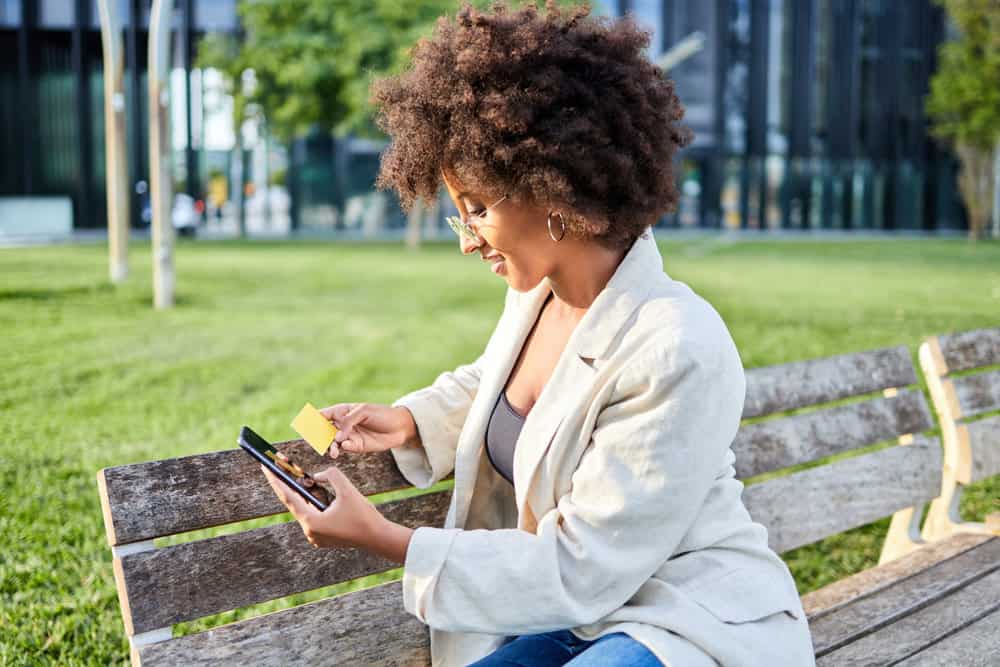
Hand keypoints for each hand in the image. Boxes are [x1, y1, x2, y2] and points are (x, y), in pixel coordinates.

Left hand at [261, 464, 384, 549]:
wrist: (378, 538)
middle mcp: (310, 531)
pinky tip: (314, 493)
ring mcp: (316, 536)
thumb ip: (330, 476)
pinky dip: (313, 503)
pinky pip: (313, 516)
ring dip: (304, 495)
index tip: (265, 467)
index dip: (275, 480)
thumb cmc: (364, 515)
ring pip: (305, 509)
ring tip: (299, 478)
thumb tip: (316, 476)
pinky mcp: (323, 537)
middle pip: (295, 503)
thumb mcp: (347, 489)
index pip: (288, 497)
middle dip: (289, 485)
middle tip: (278, 468)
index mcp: (312, 521)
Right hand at [317, 402, 417, 459]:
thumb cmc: (382, 414)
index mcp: (342, 411)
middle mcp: (342, 424)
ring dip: (330, 446)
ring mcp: (348, 436)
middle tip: (316, 442)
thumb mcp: (365, 411)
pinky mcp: (356, 446)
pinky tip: (346, 446)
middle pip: (323, 431)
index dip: (312, 420)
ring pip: (332, 442)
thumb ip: (349, 421)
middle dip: (318, 437)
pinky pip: (345, 448)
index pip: (323, 415)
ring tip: (332, 451)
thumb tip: (337, 436)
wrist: (400, 427)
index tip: (306, 426)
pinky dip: (343, 448)